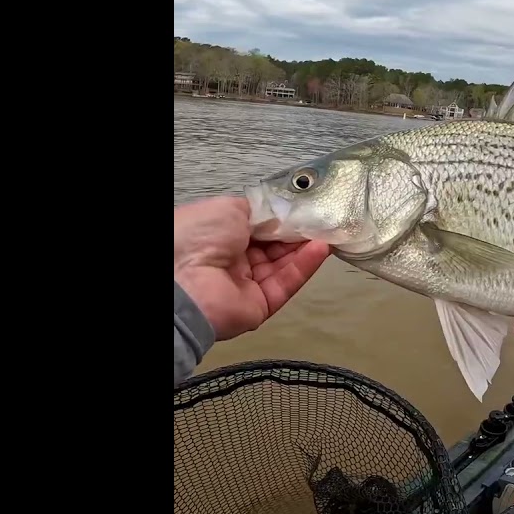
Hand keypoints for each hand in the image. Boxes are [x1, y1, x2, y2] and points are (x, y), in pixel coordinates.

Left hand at [174, 196, 330, 340]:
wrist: (185, 280)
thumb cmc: (199, 235)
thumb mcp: (230, 208)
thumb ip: (259, 211)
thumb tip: (280, 216)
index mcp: (221, 237)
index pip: (260, 228)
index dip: (282, 219)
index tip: (305, 209)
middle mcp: (233, 261)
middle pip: (274, 247)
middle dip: (298, 233)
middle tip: (321, 219)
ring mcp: (247, 285)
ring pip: (284, 265)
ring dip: (306, 248)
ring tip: (328, 231)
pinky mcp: (261, 305)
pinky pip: (286, 283)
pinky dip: (304, 266)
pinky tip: (321, 249)